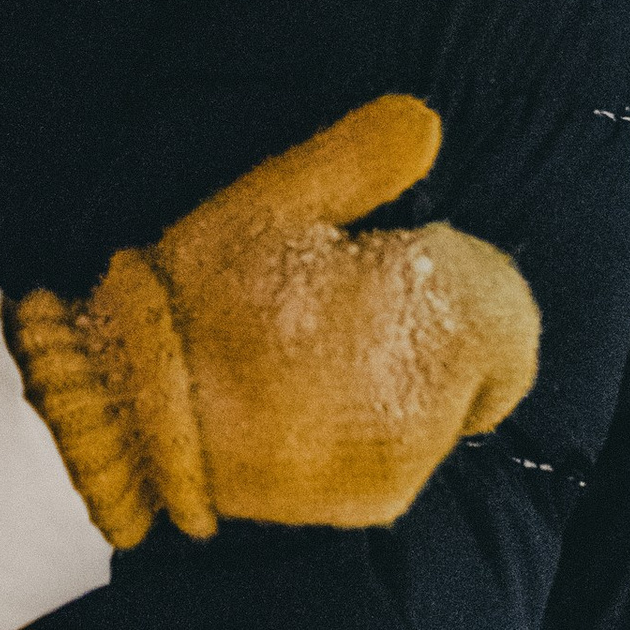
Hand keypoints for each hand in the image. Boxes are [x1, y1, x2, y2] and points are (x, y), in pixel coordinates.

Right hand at [6, 96, 539, 547]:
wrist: (130, 418)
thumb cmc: (196, 299)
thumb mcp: (267, 204)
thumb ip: (358, 159)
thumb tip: (425, 125)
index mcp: (436, 325)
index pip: (499, 301)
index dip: (446, 271)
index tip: (385, 262)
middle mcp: (440, 406)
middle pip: (477, 356)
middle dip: (429, 328)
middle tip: (345, 310)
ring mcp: (410, 464)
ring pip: (443, 407)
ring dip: (403, 379)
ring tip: (315, 360)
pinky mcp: (374, 504)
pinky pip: (404, 454)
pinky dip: (375, 429)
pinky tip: (307, 408)